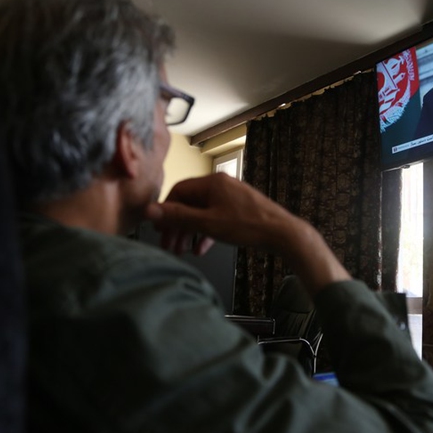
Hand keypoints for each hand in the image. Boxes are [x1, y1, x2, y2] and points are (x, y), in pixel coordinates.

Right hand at [144, 173, 349, 294]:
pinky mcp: (239, 209)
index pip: (178, 191)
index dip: (166, 210)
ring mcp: (231, 197)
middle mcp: (221, 185)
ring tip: (182, 250)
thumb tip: (150, 211)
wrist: (282, 234)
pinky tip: (201, 249)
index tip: (159, 229)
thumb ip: (178, 217)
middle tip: (168, 244)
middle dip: (177, 225)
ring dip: (190, 231)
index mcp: (212, 182)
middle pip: (189, 203)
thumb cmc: (247, 226)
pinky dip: (206, 232)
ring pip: (202, 212)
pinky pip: (215, 218)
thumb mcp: (208, 223)